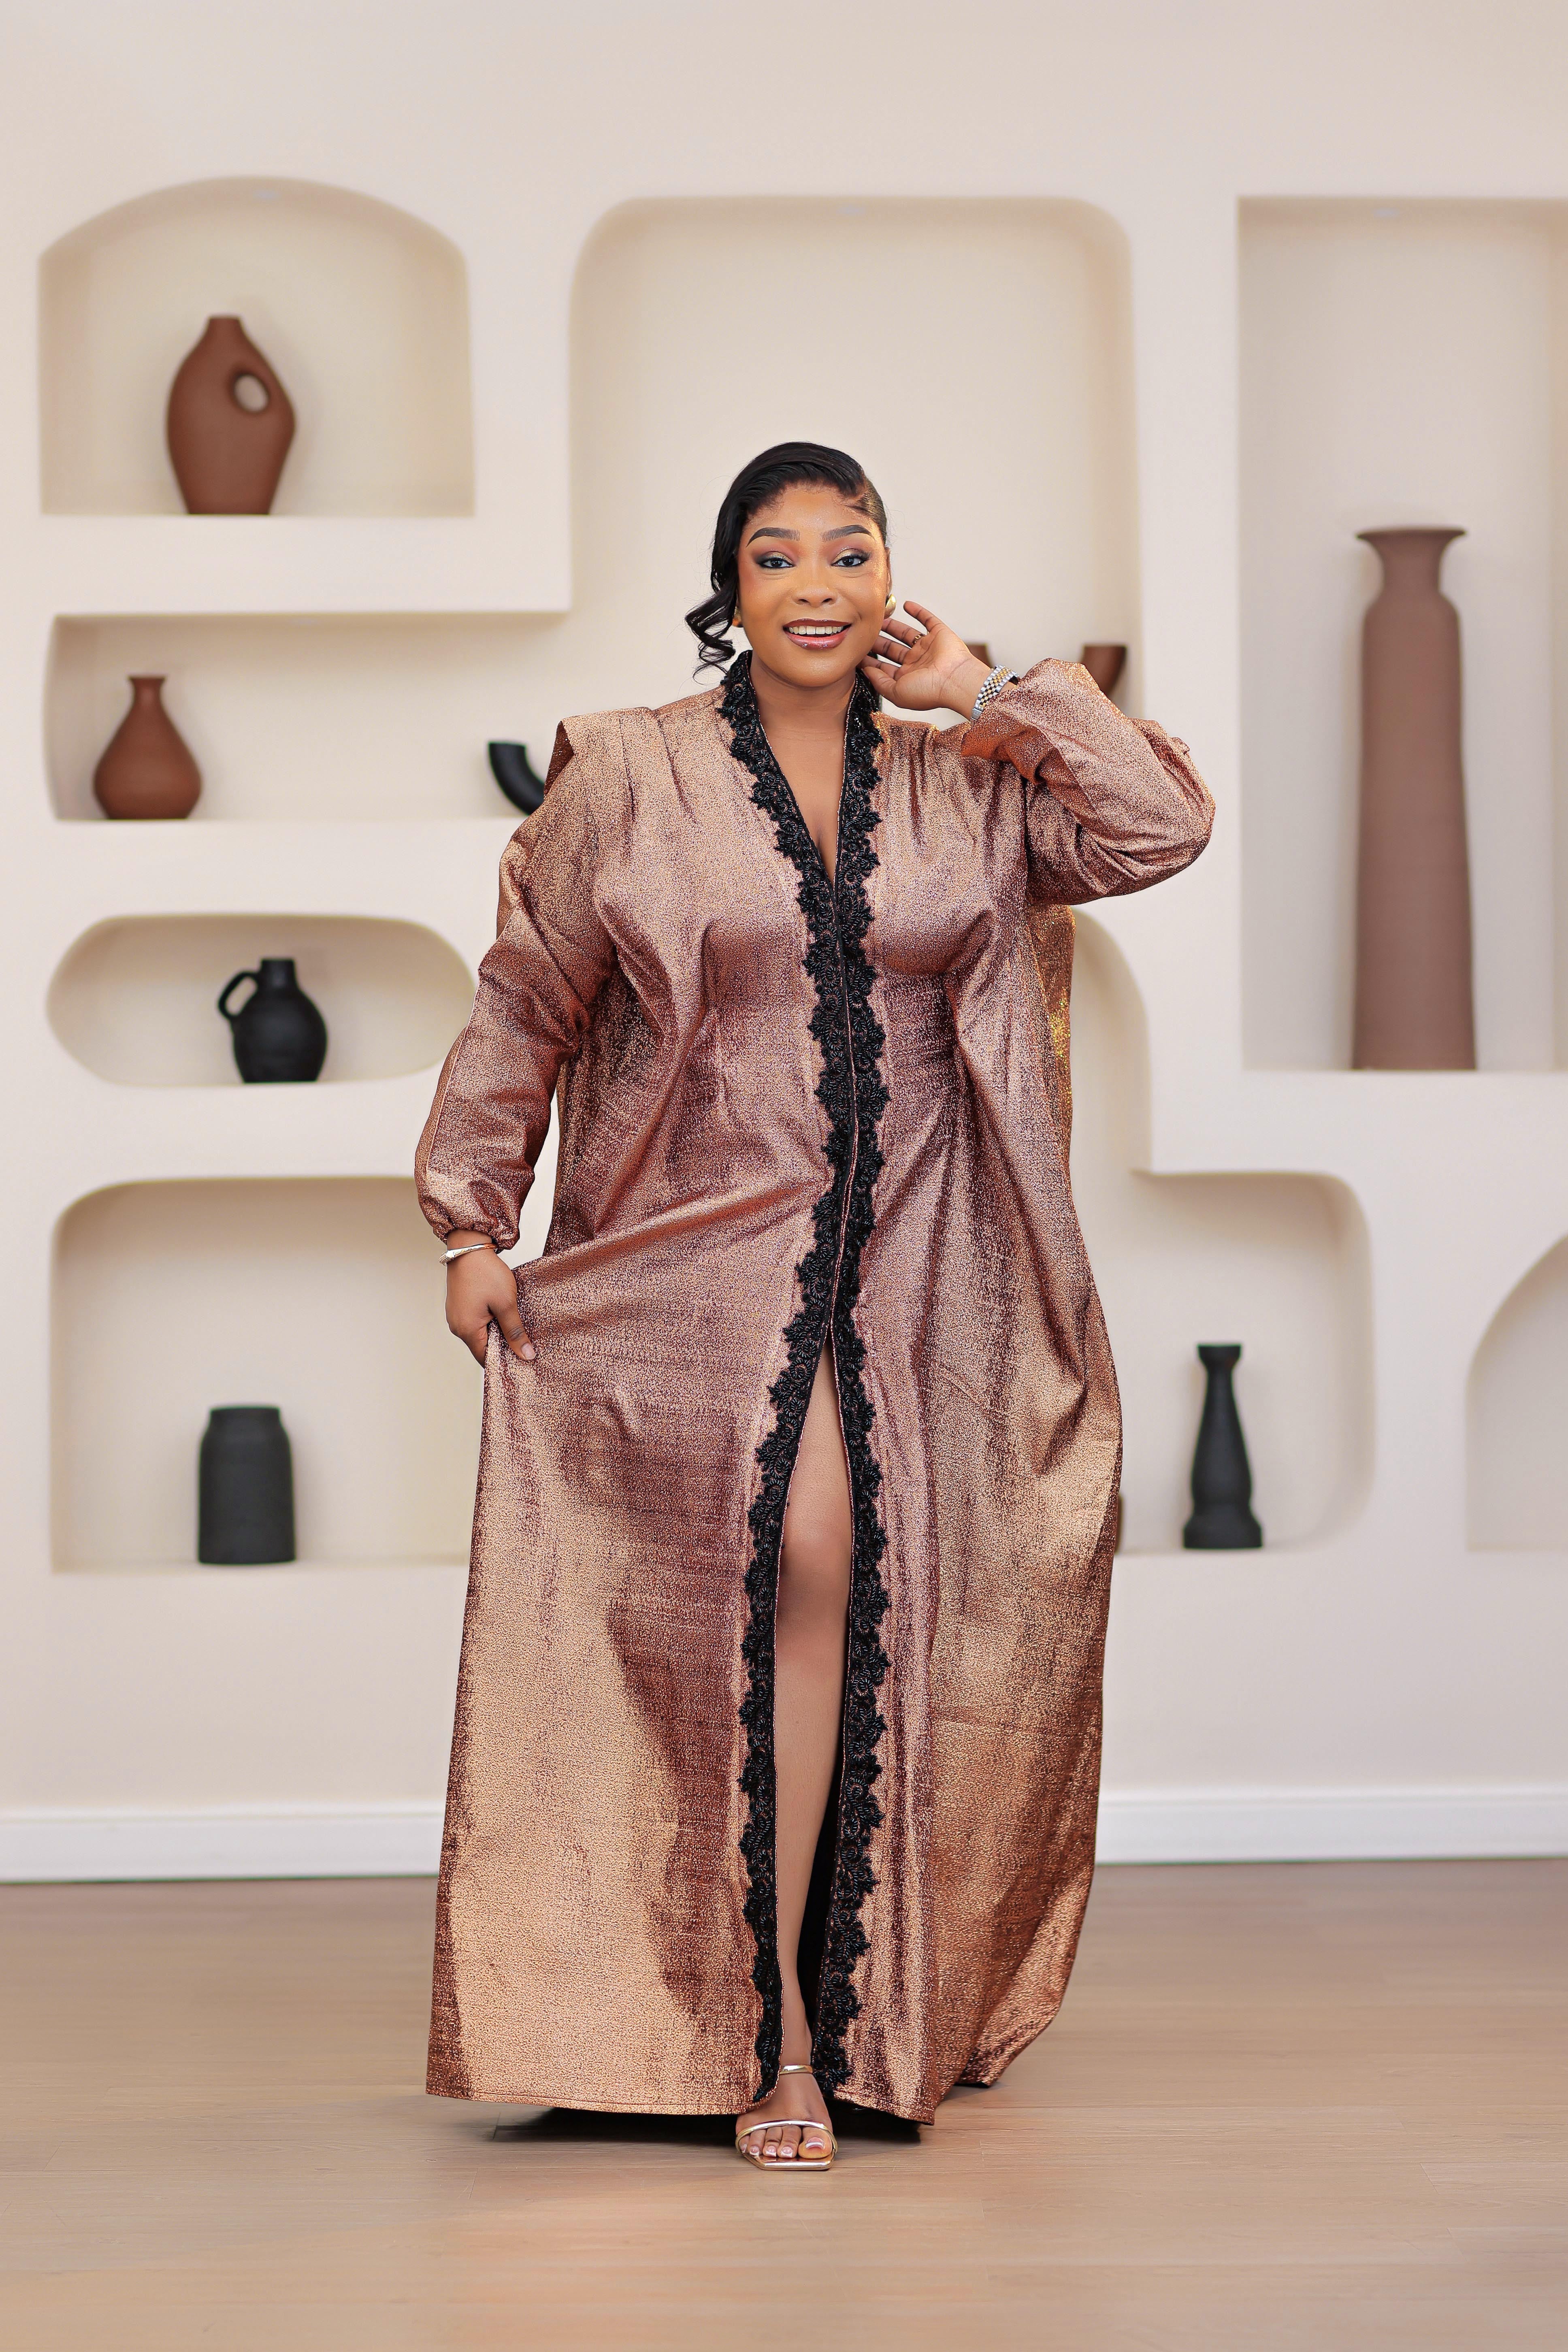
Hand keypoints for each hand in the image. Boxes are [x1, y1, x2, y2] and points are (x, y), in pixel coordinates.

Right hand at [444, 1237, 534, 1365]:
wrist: (469, 1247)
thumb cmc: (485, 1272)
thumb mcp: (506, 1304)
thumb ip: (515, 1332)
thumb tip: (526, 1355)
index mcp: (466, 1330)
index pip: (486, 1358)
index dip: (505, 1360)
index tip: (523, 1359)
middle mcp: (457, 1326)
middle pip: (482, 1347)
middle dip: (502, 1345)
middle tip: (523, 1340)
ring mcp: (455, 1316)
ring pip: (479, 1334)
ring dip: (496, 1331)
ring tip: (512, 1323)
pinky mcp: (458, 1306)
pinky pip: (474, 1322)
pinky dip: (488, 1321)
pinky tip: (501, 1312)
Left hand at [860, 601, 992, 717]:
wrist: (955, 681)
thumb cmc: (928, 691)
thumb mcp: (896, 692)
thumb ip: (879, 681)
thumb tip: (865, 670)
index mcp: (907, 678)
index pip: (884, 668)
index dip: (869, 661)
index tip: (855, 652)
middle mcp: (917, 663)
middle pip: (892, 649)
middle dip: (877, 641)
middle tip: (863, 631)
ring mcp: (928, 647)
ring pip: (906, 633)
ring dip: (892, 626)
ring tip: (878, 618)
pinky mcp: (939, 634)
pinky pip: (927, 619)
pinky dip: (918, 611)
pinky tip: (906, 605)